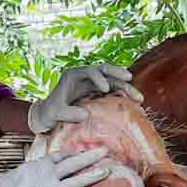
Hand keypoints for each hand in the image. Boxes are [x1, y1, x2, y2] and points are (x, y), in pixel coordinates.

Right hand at [0, 148, 109, 186]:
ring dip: (92, 175)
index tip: (86, 151)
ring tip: (106, 171)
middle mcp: (45, 175)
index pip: (60, 156)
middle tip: (105, 151)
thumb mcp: (18, 174)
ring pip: (75, 181)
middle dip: (90, 156)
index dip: (74, 153)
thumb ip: (33, 171)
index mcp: (37, 165)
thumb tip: (42, 170)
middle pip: (72, 163)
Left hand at [28, 64, 143, 133]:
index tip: (105, 89)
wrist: (48, 117)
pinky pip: (114, 90)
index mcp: (73, 75)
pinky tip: (134, 102)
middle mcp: (84, 76)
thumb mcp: (55, 114)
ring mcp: (92, 83)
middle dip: (117, 73)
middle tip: (129, 79)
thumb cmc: (49, 113)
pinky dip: (123, 95)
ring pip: (112, 80)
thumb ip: (67, 113)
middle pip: (104, 69)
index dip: (98, 77)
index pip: (89, 71)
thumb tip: (85, 114)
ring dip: (125, 87)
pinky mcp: (98, 92)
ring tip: (138, 97)